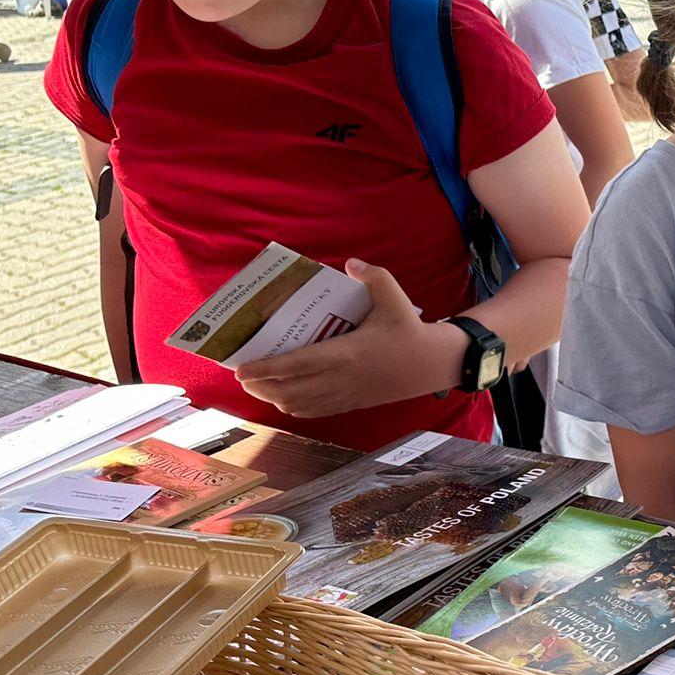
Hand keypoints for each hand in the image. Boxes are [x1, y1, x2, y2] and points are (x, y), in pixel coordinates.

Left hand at [235, 261, 460, 418]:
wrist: (433, 365)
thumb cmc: (410, 331)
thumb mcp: (395, 298)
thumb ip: (373, 277)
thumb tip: (349, 264)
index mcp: (346, 354)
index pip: (296, 365)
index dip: (265, 369)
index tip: (241, 368)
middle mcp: (341, 379)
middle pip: (288, 391)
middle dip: (260, 386)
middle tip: (242, 374)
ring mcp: (345, 395)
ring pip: (298, 404)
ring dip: (274, 397)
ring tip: (258, 385)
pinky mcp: (352, 403)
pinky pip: (315, 411)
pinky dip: (294, 406)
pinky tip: (286, 397)